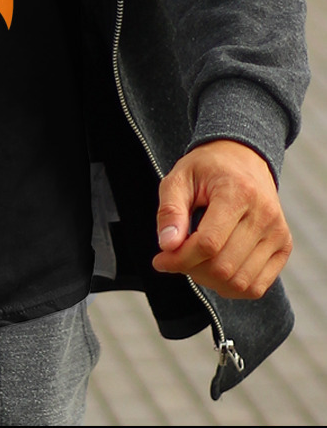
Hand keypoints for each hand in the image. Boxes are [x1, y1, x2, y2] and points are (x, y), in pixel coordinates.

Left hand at [152, 139, 292, 299]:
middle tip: (175, 257)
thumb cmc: (206, 168)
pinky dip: (231, 287)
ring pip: (240, 282)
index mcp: (238, 192)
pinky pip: (257, 286)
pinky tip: (213, 268)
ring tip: (194, 260)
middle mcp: (265, 215)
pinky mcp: (284, 246)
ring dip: (209, 280)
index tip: (160, 259)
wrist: (242, 157)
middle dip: (191, 269)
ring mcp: (278, 233)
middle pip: (223, 266)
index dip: (180, 258)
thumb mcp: (178, 178)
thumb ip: (170, 210)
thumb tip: (167, 245)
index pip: (208, 243)